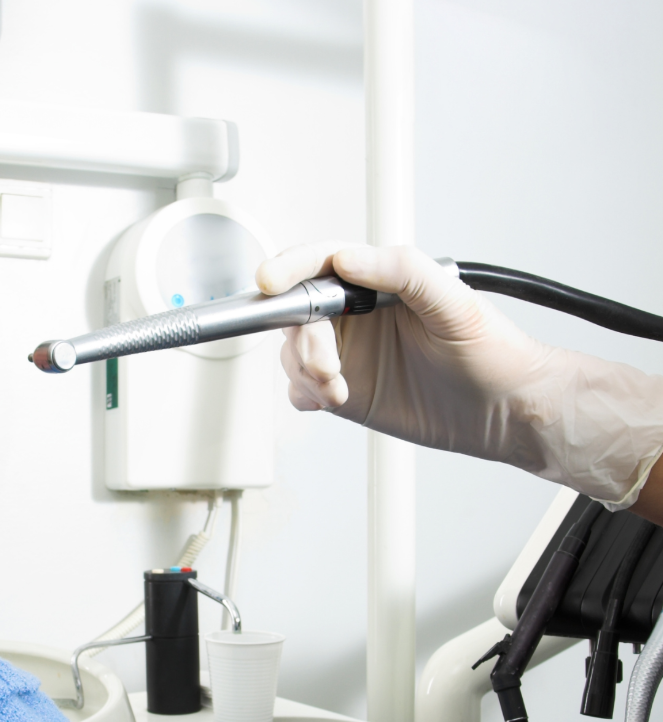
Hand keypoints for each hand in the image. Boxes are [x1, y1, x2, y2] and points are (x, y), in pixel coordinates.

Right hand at [256, 242, 662, 507]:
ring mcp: (348, 354)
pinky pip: (300, 388)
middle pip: (298, 313)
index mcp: (379, 282)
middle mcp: (357, 315)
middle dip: (304, 342)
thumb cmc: (492, 352)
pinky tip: (335, 400)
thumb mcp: (454, 301)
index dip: (290, 270)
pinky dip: (306, 394)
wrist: (503, 411)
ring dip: (306, 373)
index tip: (271, 282)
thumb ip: (400, 271)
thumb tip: (349, 258)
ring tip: (339, 390)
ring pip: (293, 353)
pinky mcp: (344, 391)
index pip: (322, 264)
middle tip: (326, 366)